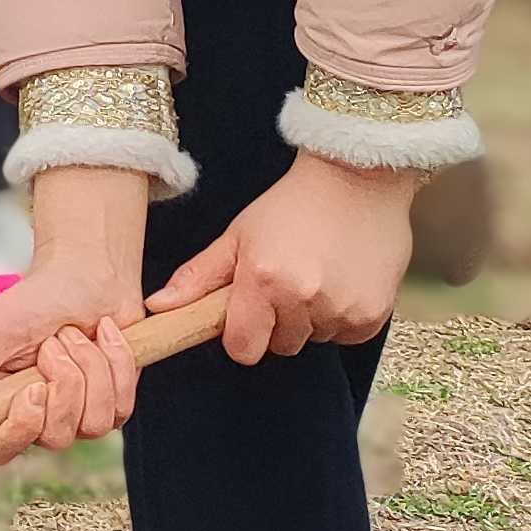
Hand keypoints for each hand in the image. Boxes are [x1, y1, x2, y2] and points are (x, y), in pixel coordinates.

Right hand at [0, 165, 152, 462]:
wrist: (88, 276)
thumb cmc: (35, 299)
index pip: (0, 449)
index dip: (19, 429)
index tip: (33, 391)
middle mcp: (38, 418)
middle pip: (55, 437)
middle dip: (63, 380)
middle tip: (54, 342)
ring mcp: (78, 417)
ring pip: (94, 424)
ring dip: (90, 366)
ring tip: (76, 334)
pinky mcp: (113, 407)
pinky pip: (122, 406)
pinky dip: (115, 362)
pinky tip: (104, 336)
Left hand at [153, 151, 418, 363]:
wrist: (357, 181)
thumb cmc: (291, 205)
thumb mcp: (238, 236)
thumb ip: (197, 277)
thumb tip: (157, 307)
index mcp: (263, 281)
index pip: (243, 349)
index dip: (241, 334)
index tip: (247, 312)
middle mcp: (305, 299)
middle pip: (280, 346)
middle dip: (277, 322)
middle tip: (285, 280)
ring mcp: (343, 309)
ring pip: (314, 340)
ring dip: (311, 318)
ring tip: (316, 273)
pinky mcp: (374, 314)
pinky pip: (347, 337)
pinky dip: (342, 317)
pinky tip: (340, 280)